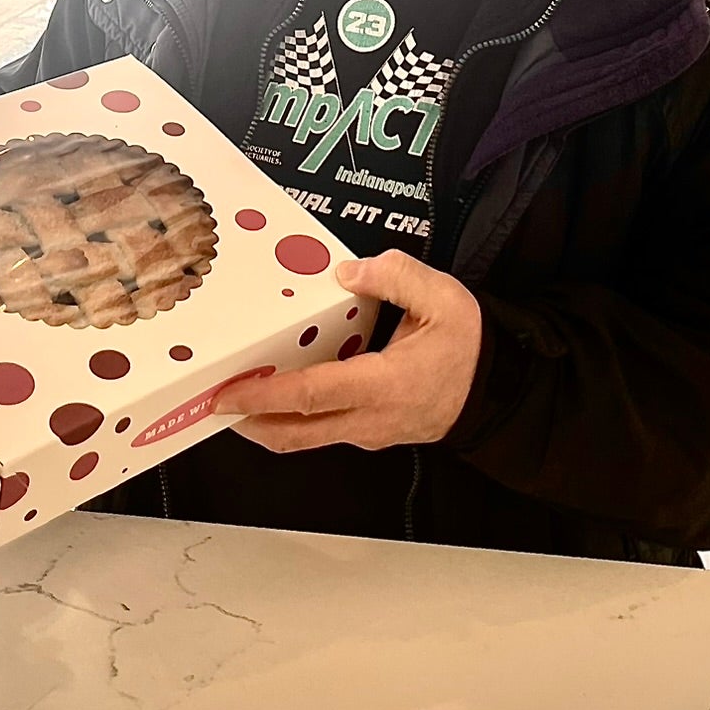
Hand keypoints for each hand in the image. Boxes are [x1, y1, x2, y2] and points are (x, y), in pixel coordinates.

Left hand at [213, 250, 482, 452]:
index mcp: (384, 386)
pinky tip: (280, 389)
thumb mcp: (443, 298)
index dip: (265, 394)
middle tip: (209, 400)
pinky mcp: (369, 432)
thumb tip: (349, 271)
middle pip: (294, 432)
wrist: (500, 390)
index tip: (227, 392)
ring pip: (305, 438)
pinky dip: (293, 417)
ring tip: (235, 393)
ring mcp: (368, 432)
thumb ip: (395, 276)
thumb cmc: (471, 347)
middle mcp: (370, 419)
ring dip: (266, 421)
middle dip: (246, 420)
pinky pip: (322, 430)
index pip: (312, 396)